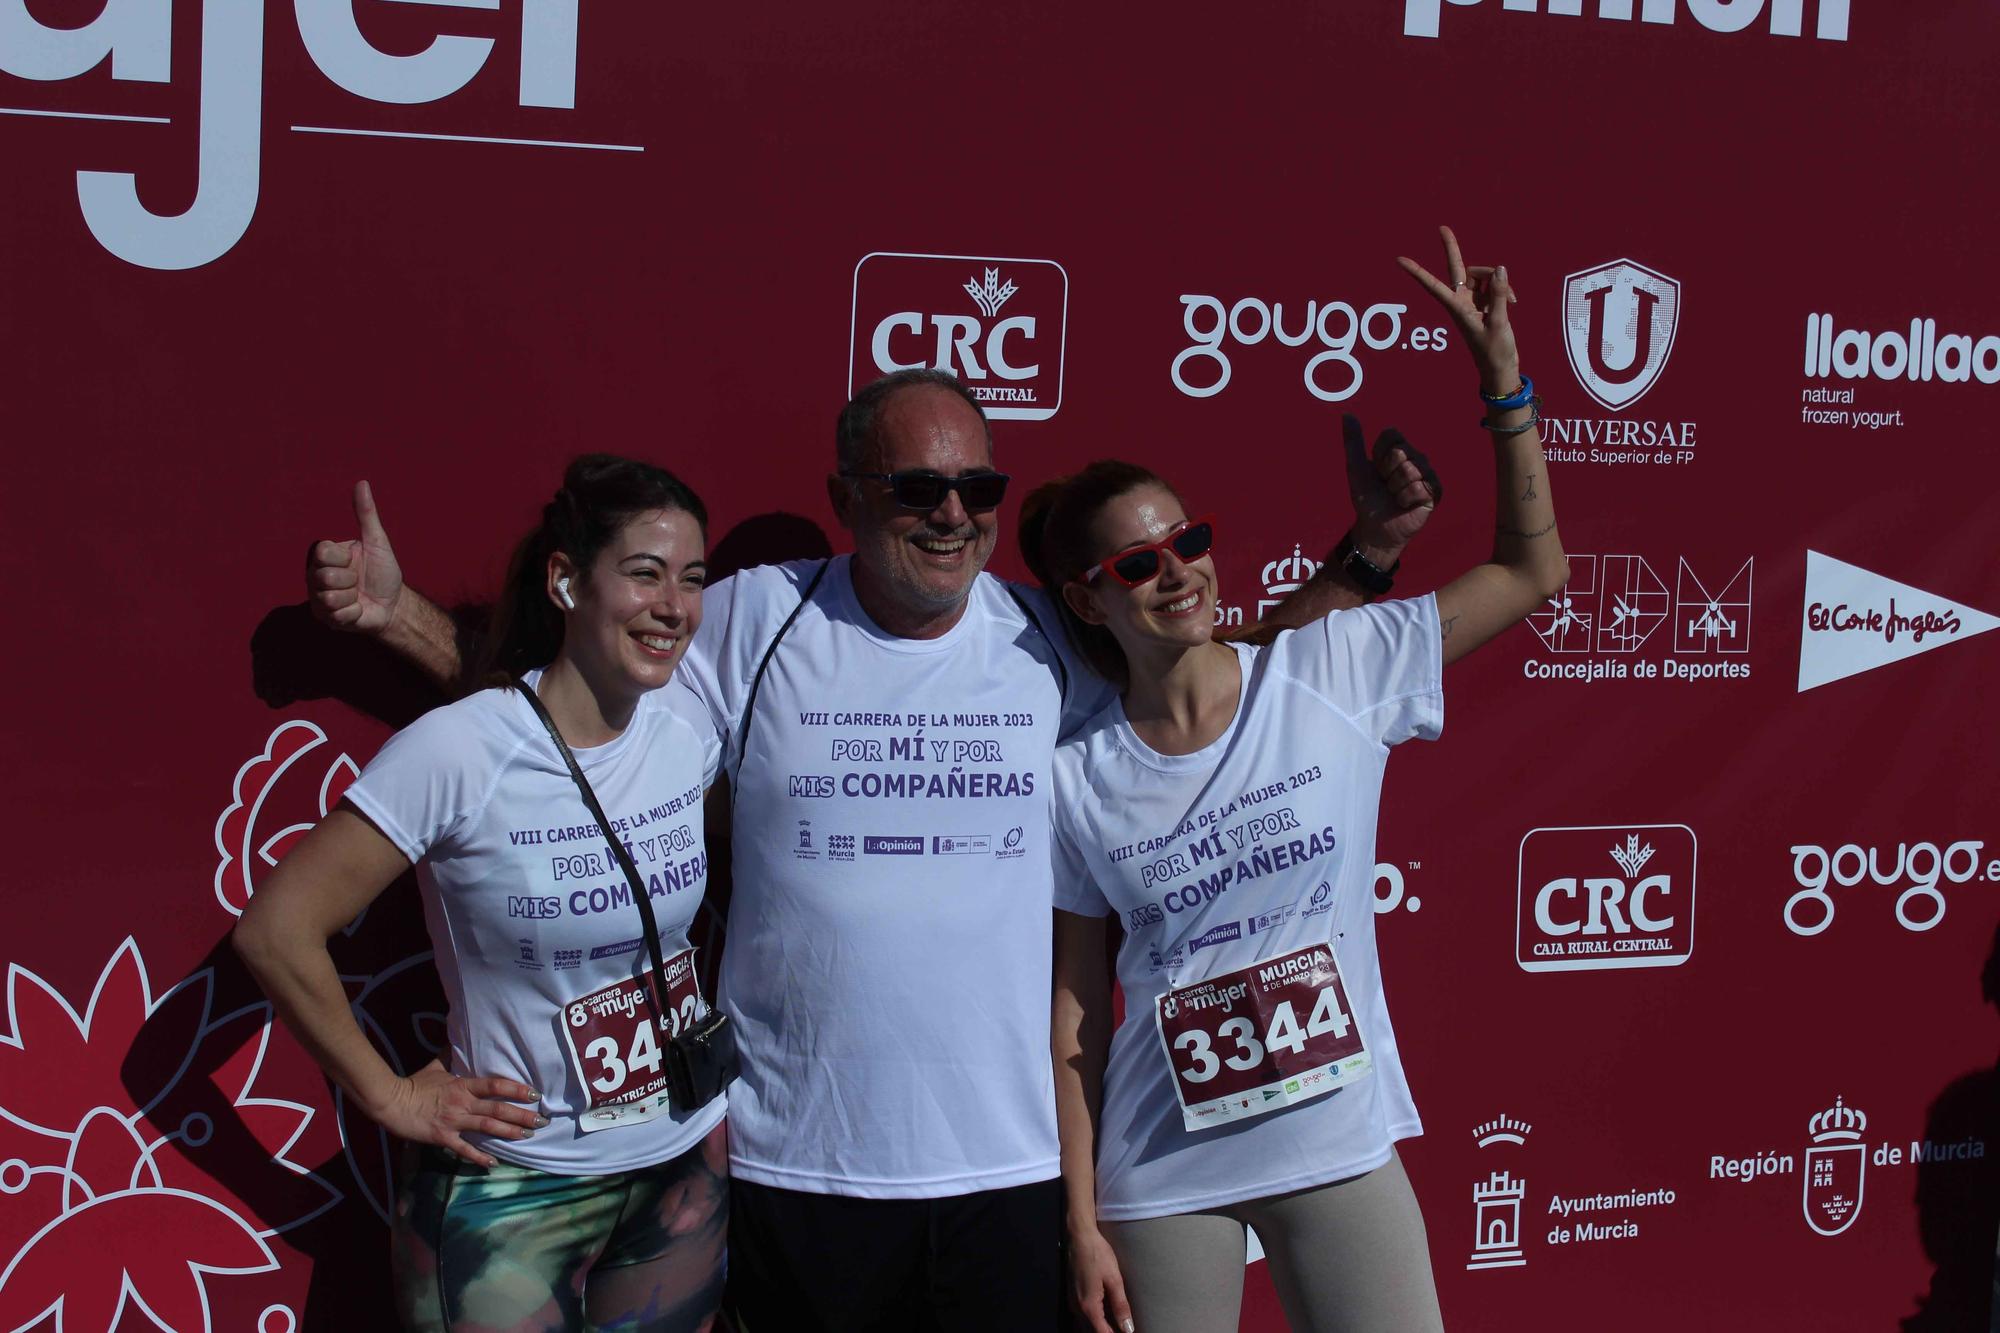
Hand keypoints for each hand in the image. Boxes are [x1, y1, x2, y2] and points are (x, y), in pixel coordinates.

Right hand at [307, 480, 403, 634]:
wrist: (394, 605)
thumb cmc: (384, 572)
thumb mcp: (377, 542)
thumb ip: (366, 514)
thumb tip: (362, 483)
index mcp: (326, 557)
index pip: (322, 552)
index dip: (343, 558)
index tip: (354, 561)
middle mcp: (316, 576)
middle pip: (324, 576)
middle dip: (350, 580)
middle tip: (358, 582)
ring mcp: (318, 598)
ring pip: (329, 597)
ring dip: (352, 597)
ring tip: (357, 596)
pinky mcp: (325, 619)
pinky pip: (337, 615)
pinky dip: (354, 612)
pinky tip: (357, 609)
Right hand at [371, 1059, 544, 1166]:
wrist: (391, 1101)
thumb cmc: (414, 1083)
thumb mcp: (436, 1066)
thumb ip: (451, 1057)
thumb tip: (458, 1040)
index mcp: (463, 1085)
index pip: (496, 1085)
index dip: (517, 1089)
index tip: (535, 1094)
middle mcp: (462, 1103)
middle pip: (498, 1109)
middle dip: (522, 1115)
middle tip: (542, 1121)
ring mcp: (453, 1121)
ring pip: (487, 1127)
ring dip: (510, 1132)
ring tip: (528, 1136)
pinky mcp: (442, 1137)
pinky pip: (464, 1149)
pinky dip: (479, 1157)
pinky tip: (494, 1163)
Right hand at [1068, 1224, 1135, 1332]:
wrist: (1080, 1236)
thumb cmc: (1098, 1254)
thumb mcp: (1114, 1279)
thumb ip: (1120, 1306)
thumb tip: (1128, 1329)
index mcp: (1088, 1306)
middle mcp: (1077, 1308)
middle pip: (1092, 1331)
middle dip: (1108, 1332)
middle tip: (1124, 1328)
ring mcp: (1073, 1302)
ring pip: (1086, 1325)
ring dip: (1101, 1327)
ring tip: (1117, 1324)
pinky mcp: (1073, 1295)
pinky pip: (1083, 1316)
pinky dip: (1095, 1320)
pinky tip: (1107, 1315)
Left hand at [1344, 413, 1438, 564]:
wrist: (1374, 525)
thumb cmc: (1367, 496)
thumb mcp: (1355, 467)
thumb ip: (1353, 441)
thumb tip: (1346, 415)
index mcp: (1400, 448)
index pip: (1391, 434)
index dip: (1379, 454)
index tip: (1377, 469)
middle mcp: (1417, 457)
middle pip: (1400, 452)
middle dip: (1386, 472)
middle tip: (1386, 485)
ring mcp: (1428, 474)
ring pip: (1409, 470)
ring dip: (1395, 488)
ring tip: (1395, 495)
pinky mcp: (1435, 492)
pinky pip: (1418, 486)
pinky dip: (1405, 498)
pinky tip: (1404, 504)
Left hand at [1397, 225, 1518, 394]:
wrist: (1501, 369)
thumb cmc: (1494, 352)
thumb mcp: (1500, 323)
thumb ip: (1500, 295)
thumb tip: (1500, 268)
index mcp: (1457, 309)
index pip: (1433, 286)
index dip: (1417, 272)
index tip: (1399, 260)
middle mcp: (1462, 302)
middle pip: (1461, 270)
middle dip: (1452, 249)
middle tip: (1442, 228)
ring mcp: (1474, 302)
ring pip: (1483, 276)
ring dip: (1499, 281)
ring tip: (1512, 300)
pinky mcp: (1486, 304)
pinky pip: (1495, 286)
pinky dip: (1505, 290)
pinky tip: (1514, 302)